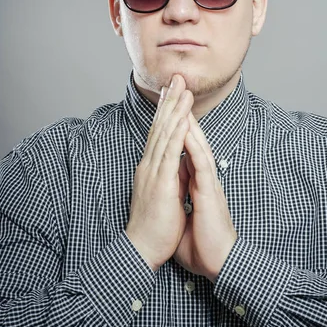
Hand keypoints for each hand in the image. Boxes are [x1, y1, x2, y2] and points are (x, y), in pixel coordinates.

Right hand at [126, 74, 193, 270]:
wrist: (143, 249)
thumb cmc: (155, 224)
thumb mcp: (165, 193)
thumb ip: (172, 174)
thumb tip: (182, 161)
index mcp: (150, 167)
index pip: (159, 132)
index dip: (166, 110)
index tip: (172, 91)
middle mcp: (149, 164)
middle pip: (160, 125)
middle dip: (170, 100)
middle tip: (177, 77)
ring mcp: (153, 171)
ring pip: (165, 133)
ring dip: (175, 109)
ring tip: (183, 88)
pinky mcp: (161, 182)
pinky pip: (170, 152)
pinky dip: (177, 132)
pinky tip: (184, 117)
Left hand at [173, 113, 237, 281]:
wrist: (217, 264)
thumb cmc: (201, 244)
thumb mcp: (185, 216)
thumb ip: (181, 200)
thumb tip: (173, 194)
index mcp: (195, 182)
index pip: (185, 148)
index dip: (177, 127)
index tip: (168, 108)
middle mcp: (202, 178)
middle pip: (192, 140)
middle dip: (183, 114)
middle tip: (176, 91)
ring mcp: (207, 183)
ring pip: (198, 145)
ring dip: (190, 121)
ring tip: (182, 100)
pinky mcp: (210, 193)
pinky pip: (201, 164)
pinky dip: (194, 145)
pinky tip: (187, 129)